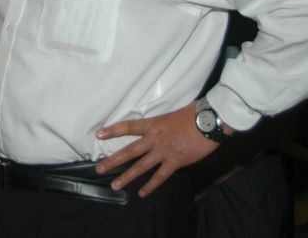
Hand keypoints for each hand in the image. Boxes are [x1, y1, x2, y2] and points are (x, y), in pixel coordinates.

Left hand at [94, 101, 219, 196]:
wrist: (208, 122)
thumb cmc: (193, 114)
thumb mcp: (171, 115)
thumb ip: (161, 124)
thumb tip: (157, 130)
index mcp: (153, 124)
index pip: (128, 127)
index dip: (113, 130)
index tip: (99, 134)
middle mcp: (154, 139)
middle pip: (129, 151)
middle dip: (113, 161)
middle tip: (99, 169)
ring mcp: (164, 151)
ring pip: (141, 166)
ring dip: (127, 177)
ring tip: (114, 185)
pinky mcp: (175, 162)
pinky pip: (160, 176)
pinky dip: (151, 186)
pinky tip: (142, 193)